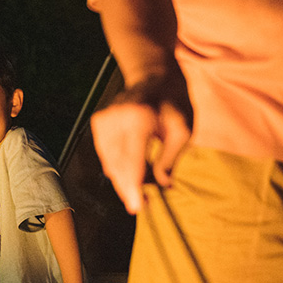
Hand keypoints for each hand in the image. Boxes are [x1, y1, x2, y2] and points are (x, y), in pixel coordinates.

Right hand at [91, 74, 192, 214]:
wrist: (153, 75)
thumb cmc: (173, 101)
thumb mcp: (183, 129)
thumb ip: (170, 158)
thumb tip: (164, 185)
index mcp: (139, 118)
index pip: (131, 160)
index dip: (132, 187)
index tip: (136, 207)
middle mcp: (116, 118)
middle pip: (116, 165)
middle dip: (127, 188)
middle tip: (141, 204)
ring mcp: (104, 119)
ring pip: (108, 161)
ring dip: (122, 178)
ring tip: (140, 186)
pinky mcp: (99, 122)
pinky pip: (105, 153)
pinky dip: (116, 165)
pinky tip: (130, 170)